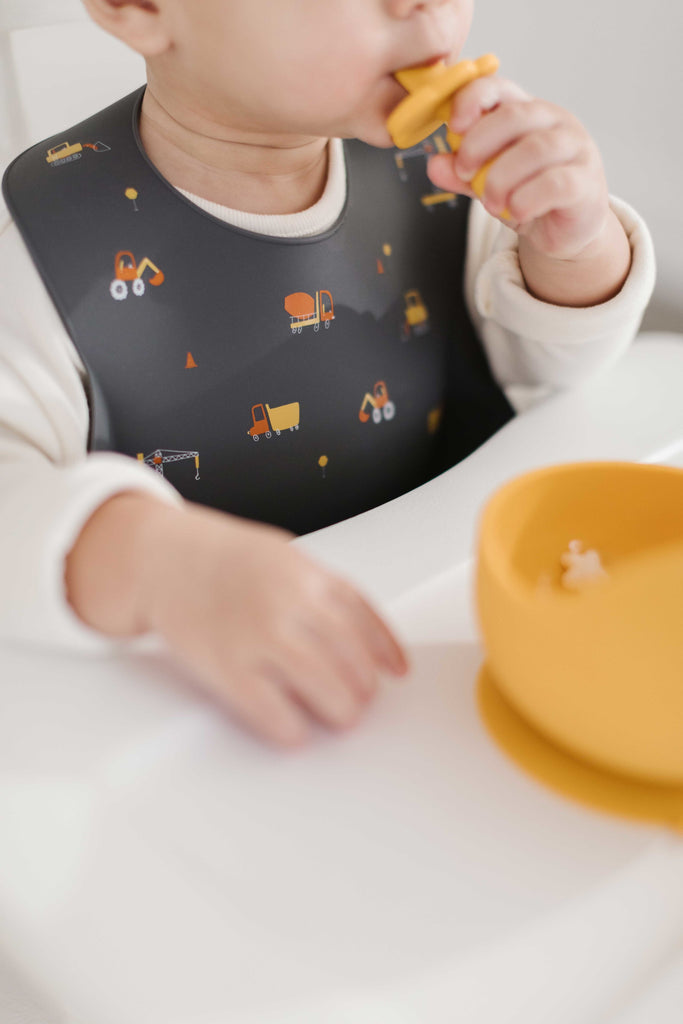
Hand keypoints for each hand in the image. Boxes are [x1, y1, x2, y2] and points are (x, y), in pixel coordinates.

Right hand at [141, 503, 408, 746]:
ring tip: (341, 715)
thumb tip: (366, 635)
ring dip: (339, 707)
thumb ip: (324, 590)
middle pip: (348, 654)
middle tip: (363, 700)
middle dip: (363, 686)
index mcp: (307, 573)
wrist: (162, 558)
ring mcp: (257, 633)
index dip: (385, 650)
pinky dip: (290, 726)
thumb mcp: (284, 557)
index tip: (396, 672)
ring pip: (320, 682)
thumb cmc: (223, 560)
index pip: (363, 617)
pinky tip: (296, 730)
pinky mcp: (226, 664)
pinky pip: (270, 708)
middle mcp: (288, 601)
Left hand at [427, 75, 610, 260]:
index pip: (499, 87)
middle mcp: (553, 122)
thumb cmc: (529, 195)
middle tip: (464, 173)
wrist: (568, 229)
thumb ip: (462, 173)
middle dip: (479, 144)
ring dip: (502, 178)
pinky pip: (556, 183)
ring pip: (535, 150)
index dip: (472, 99)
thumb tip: (434, 164)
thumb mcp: (488, 182)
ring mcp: (575, 149)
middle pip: (514, 116)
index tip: (452, 127)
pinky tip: (516, 211)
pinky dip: (527, 199)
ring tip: (490, 202)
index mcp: (526, 112)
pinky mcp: (586, 182)